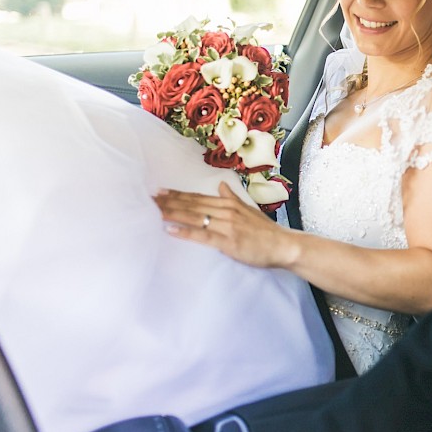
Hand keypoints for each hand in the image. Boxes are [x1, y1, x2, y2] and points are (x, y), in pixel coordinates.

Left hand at [154, 182, 290, 268]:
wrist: (283, 245)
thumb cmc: (266, 231)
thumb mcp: (249, 210)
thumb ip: (232, 198)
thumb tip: (221, 186)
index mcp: (229, 204)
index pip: (198, 198)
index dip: (177, 194)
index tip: (160, 191)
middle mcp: (226, 211)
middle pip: (191, 205)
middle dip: (169, 202)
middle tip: (148, 198)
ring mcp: (226, 225)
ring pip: (194, 217)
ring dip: (172, 213)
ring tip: (153, 211)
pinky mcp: (227, 241)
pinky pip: (202, 235)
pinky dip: (185, 232)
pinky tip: (170, 229)